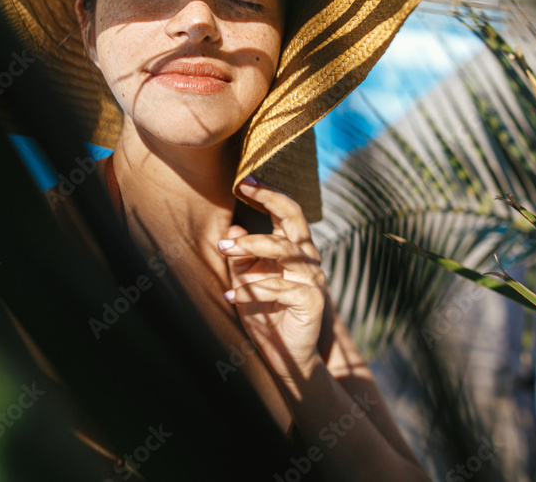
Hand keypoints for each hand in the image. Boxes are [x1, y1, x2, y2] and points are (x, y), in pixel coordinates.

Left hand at [218, 176, 327, 385]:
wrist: (285, 355)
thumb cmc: (265, 313)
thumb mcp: (246, 280)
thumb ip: (242, 256)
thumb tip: (234, 227)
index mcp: (294, 249)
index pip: (286, 211)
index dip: (268, 193)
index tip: (243, 180)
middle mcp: (307, 258)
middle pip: (294, 219)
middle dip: (267, 203)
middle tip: (240, 194)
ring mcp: (313, 278)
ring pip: (284, 250)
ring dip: (250, 245)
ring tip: (223, 249)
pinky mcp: (312, 300)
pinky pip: (280, 287)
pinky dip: (252, 290)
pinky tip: (231, 295)